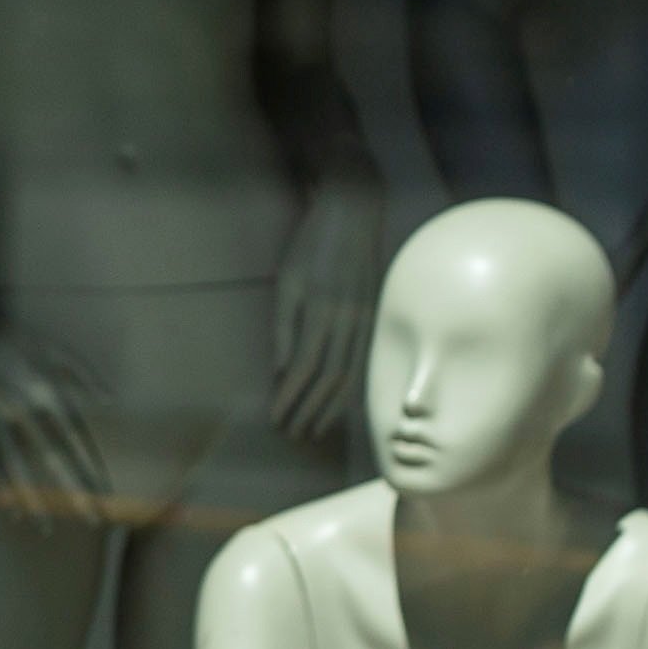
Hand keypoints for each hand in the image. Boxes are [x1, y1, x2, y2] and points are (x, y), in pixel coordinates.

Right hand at [0, 297, 113, 525]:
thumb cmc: (8, 338)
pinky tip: (11, 510)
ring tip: (48, 528)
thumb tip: (110, 402)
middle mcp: (25, 406)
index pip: (77, 436)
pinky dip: (0, 486)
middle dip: (75, 492)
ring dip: (35, 500)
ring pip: (20, 466)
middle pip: (55, 457)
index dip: (92, 466)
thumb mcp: (51, 347)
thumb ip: (84, 373)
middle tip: (94, 521)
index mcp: (47, 388)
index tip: (106, 492)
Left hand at [269, 183, 379, 440]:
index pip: (305, 369)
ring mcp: (364, 320)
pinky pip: (361, 362)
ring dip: (330, 407)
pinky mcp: (372, 317)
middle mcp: (348, 322)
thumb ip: (284, 328)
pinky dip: (349, 388)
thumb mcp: (287, 280)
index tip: (276, 421)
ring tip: (314, 430)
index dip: (291, 399)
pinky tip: (339, 403)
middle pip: (330, 380)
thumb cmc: (313, 244)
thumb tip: (280, 371)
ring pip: (350, 375)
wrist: (354, 212)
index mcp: (323, 312)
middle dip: (310, 411)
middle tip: (293, 436)